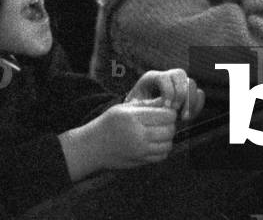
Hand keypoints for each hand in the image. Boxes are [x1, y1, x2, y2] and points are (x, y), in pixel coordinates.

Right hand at [60, 100, 177, 178]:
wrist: (92, 146)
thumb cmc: (108, 123)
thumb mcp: (124, 108)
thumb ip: (146, 104)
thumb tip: (166, 101)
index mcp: (134, 118)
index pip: (166, 115)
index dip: (169, 112)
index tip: (164, 111)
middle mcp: (138, 135)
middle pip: (170, 130)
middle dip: (170, 125)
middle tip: (163, 122)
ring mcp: (140, 151)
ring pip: (168, 144)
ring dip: (167, 138)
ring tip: (159, 132)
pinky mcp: (140, 161)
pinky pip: (162, 156)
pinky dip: (163, 149)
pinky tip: (155, 143)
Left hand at [125, 69, 205, 119]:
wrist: (140, 118)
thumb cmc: (135, 112)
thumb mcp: (136, 107)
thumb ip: (148, 105)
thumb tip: (164, 106)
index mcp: (152, 77)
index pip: (164, 77)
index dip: (168, 91)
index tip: (166, 107)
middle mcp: (166, 77)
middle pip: (180, 74)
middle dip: (181, 94)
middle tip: (176, 111)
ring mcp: (178, 85)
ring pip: (191, 83)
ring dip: (190, 101)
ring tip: (184, 117)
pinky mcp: (187, 95)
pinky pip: (199, 94)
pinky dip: (197, 105)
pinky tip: (188, 117)